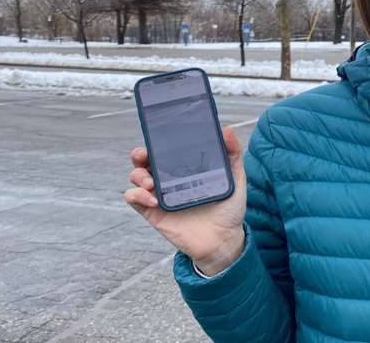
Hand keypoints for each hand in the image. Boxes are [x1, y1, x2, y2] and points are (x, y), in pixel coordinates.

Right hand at [124, 126, 246, 274]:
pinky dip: (137, 195)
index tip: (157, 134)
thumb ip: (233, 154)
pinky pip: (134, 199)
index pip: (166, 150)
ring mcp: (159, 195)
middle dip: (139, 154)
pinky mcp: (152, 212)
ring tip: (151, 182)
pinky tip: (153, 199)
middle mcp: (169, 179)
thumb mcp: (235, 179)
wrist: (223, 240)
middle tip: (144, 155)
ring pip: (136, 177)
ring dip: (138, 175)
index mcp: (185, 168)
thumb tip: (228, 129)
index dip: (156, 140)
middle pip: (144, 161)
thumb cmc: (228, 209)